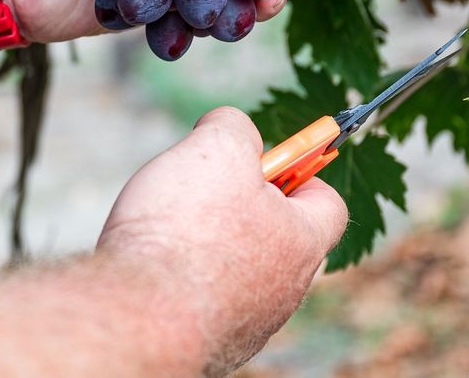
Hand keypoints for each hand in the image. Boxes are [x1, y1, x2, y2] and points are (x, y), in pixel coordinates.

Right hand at [96, 107, 346, 372]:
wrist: (141, 316)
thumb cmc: (185, 232)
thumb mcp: (216, 148)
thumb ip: (234, 127)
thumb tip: (231, 128)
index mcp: (302, 241)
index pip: (327, 202)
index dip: (298, 170)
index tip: (263, 157)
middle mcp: (284, 290)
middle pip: (277, 232)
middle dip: (242, 203)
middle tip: (204, 187)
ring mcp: (248, 321)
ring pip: (238, 266)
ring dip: (209, 241)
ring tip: (170, 225)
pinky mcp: (210, 341)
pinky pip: (204, 295)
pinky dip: (184, 275)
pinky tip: (155, 264)